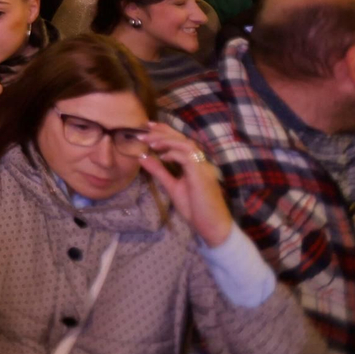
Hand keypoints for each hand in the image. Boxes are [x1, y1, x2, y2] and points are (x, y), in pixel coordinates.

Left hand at [138, 123, 232, 246]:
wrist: (212, 227)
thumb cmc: (195, 208)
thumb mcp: (172, 187)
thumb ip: (159, 171)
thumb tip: (142, 157)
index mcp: (195, 164)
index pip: (180, 141)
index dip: (165, 131)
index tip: (148, 126)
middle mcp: (201, 162)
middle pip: (183, 138)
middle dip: (163, 131)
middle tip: (145, 129)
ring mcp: (203, 168)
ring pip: (186, 144)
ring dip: (167, 140)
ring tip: (150, 142)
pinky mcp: (202, 175)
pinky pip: (188, 158)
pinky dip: (174, 154)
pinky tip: (162, 156)